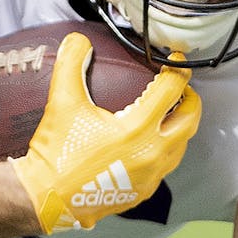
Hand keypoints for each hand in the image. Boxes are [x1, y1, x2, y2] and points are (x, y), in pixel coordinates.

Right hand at [10, 32, 200, 232]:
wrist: (47, 196)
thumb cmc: (56, 152)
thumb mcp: (62, 103)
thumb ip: (71, 66)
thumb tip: (78, 41)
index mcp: (136, 128)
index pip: (171, 90)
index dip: (177, 70)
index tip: (177, 60)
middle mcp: (152, 153)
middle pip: (189, 120)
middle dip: (190, 99)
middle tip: (182, 89)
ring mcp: (150, 176)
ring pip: (181, 146)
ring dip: (180, 126)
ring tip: (169, 115)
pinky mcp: (142, 191)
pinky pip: (165, 167)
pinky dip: (165, 150)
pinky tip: (150, 143)